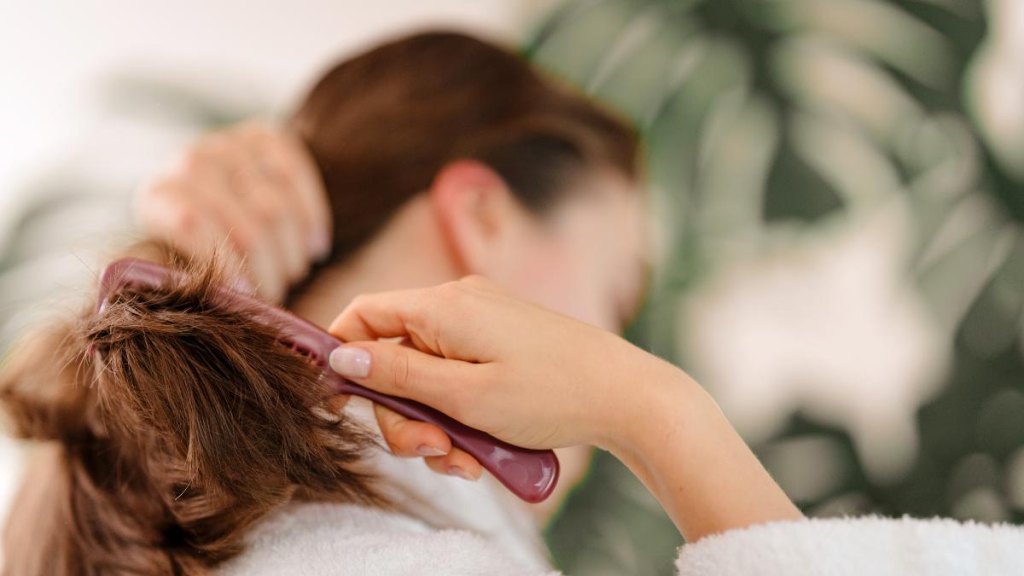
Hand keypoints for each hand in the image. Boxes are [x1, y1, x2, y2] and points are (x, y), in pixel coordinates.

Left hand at [134, 121, 330, 302]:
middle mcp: (189, 162)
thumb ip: (198, 284)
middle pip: (246, 223)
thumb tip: (224, 315)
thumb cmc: (204, 253)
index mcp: (158, 197)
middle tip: (277, 293)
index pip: (194, 224)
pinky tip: (316, 246)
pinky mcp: (265, 135)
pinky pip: (298, 175)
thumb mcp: (186, 268)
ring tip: (294, 271)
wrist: (222, 204)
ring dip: (293, 251)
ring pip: (276, 205)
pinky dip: (312, 217)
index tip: (247, 297)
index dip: (227, 266)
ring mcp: (228, 144)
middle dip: (269, 268)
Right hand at [326, 276, 649, 450]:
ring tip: (465, 460)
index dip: (342, 355)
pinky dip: (459, 414)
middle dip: (402, 412)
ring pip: (427, 375)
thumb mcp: (463, 395)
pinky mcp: (502, 343)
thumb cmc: (549, 393)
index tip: (343, 404)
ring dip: (433, 424)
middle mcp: (460, 305)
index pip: (364, 314)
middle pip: (395, 356)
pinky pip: (459, 377)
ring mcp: (483, 323)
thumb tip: (341, 356)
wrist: (626, 396)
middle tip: (429, 452)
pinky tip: (481, 451)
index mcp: (444, 306)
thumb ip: (397, 374)